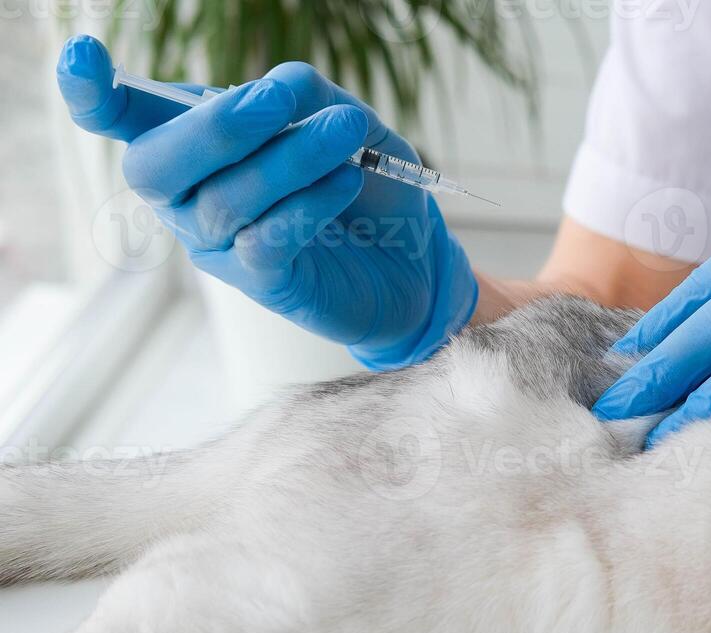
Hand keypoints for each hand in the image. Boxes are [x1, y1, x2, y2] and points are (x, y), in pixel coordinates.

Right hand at [56, 35, 476, 369]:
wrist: (413, 257)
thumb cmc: (361, 181)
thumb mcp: (340, 119)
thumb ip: (305, 94)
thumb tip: (281, 86)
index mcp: (190, 143)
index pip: (120, 120)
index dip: (91, 93)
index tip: (82, 56)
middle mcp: (186, 198)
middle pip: (155, 166)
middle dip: (214, 128)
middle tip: (279, 99)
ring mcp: (219, 245)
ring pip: (225, 200)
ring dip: (289, 157)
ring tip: (346, 130)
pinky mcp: (264, 283)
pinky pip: (267, 241)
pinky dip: (308, 204)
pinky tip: (348, 179)